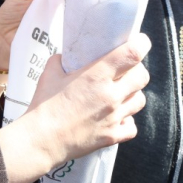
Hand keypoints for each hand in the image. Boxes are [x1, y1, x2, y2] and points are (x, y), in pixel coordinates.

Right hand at [25, 32, 150, 163]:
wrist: (41, 140)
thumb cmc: (44, 106)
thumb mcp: (50, 73)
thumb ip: (61, 61)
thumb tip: (66, 57)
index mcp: (96, 75)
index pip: (132, 54)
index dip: (141, 44)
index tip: (139, 42)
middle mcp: (110, 95)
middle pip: (142, 77)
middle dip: (137, 70)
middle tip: (126, 70)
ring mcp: (113, 117)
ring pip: (140, 100)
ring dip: (132, 95)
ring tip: (120, 95)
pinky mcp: (112, 136)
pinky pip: (132, 127)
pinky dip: (126, 121)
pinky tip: (115, 118)